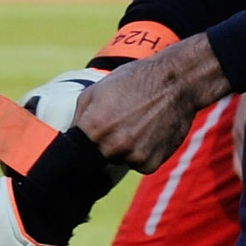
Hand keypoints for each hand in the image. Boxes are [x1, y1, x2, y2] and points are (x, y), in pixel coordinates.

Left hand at [74, 34, 229, 171]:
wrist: (176, 82)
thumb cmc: (134, 81)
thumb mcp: (96, 90)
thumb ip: (79, 117)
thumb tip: (69, 137)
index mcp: (95, 128)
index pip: (74, 154)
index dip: (78, 149)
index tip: (82, 146)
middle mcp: (113, 147)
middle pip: (97, 159)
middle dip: (102, 146)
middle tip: (118, 124)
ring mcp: (134, 157)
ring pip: (119, 161)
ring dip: (124, 149)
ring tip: (137, 124)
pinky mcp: (151, 164)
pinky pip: (138, 165)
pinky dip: (142, 153)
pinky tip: (150, 133)